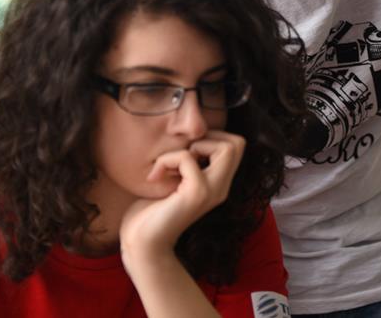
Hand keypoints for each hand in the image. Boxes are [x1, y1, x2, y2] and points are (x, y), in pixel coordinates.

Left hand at [120, 130, 245, 270]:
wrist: (142, 244)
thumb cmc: (151, 213)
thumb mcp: (175, 180)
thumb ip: (186, 163)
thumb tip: (187, 136)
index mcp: (218, 184)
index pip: (237, 146)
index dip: (214, 137)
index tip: (187, 151)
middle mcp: (221, 188)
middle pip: (238, 144)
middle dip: (209, 136)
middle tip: (184, 154)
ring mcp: (212, 191)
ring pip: (227, 148)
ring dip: (193, 146)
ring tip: (172, 164)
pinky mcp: (197, 194)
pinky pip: (188, 158)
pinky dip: (167, 159)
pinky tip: (154, 177)